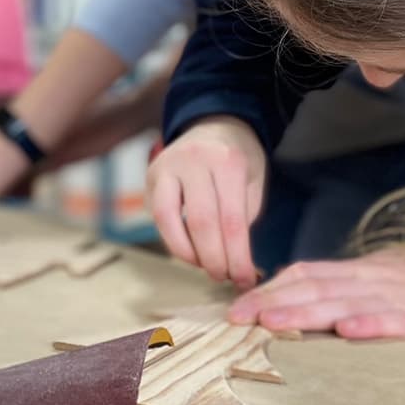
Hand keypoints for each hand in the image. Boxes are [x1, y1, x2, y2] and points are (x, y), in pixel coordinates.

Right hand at [147, 116, 265, 288]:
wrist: (214, 123)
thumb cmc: (238, 160)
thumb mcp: (254, 182)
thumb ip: (243, 219)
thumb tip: (239, 266)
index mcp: (227, 162)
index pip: (232, 220)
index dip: (238, 257)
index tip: (244, 280)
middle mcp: (194, 161)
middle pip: (201, 223)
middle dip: (214, 259)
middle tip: (224, 277)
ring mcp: (167, 166)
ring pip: (169, 220)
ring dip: (187, 253)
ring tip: (205, 267)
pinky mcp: (151, 175)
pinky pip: (158, 216)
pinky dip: (173, 239)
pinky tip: (190, 251)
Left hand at [228, 249, 404, 346]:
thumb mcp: (377, 283)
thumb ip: (338, 289)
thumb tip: (283, 303)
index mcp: (361, 272)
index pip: (307, 276)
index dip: (271, 289)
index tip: (237, 307)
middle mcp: (376, 282)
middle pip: (317, 290)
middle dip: (275, 303)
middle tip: (239, 317)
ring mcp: (403, 301)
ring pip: (347, 305)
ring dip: (307, 314)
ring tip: (273, 324)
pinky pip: (399, 324)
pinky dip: (374, 325)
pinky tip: (348, 332)